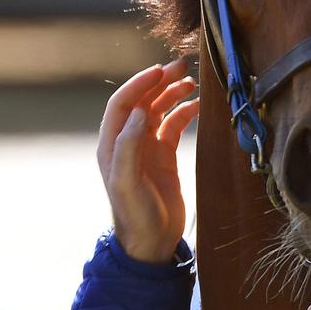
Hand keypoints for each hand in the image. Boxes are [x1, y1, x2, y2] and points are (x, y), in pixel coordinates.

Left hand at [97, 60, 198, 263]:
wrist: (150, 242)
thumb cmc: (134, 215)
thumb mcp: (126, 183)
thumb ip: (129, 147)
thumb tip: (140, 111)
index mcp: (112, 145)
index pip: (123, 104)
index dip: (139, 84)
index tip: (160, 71)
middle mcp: (127, 142)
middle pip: (142, 101)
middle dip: (159, 82)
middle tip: (182, 67)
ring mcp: (146, 148)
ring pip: (158, 110)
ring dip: (172, 94)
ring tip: (192, 81)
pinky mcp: (163, 157)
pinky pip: (173, 126)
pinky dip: (184, 113)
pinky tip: (197, 106)